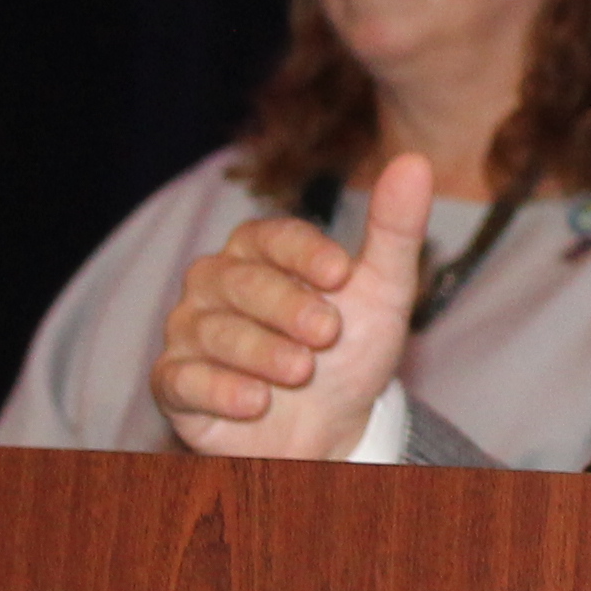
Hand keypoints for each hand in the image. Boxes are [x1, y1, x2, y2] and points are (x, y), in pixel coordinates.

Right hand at [155, 153, 432, 459]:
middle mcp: (215, 282)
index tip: (342, 274)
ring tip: (301, 370)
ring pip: (214, 331)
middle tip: (329, 333)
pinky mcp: (175, 383)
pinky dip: (219, 389)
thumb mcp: (383, 293)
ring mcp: (190, 331)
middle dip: (287, 305)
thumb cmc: (348, 352)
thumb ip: (395, 230)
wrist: (331, 429)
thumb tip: (415, 162)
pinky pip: (182, 378)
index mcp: (259, 250)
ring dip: (261, 351)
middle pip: (241, 281)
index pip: (272, 236)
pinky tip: (255, 401)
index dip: (305, 253)